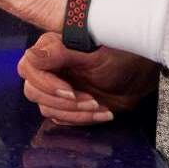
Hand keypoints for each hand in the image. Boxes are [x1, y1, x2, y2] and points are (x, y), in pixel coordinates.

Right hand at [17, 31, 157, 124]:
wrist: (140, 78)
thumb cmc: (120, 59)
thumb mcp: (93, 55)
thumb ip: (60, 53)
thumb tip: (33, 54)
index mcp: (51, 48)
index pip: (28, 67)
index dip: (46, 83)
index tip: (70, 91)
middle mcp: (49, 67)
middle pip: (32, 90)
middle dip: (63, 102)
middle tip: (90, 101)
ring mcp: (55, 87)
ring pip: (45, 107)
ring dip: (74, 112)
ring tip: (98, 106)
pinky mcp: (64, 104)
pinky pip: (59, 118)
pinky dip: (80, 119)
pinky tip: (101, 112)